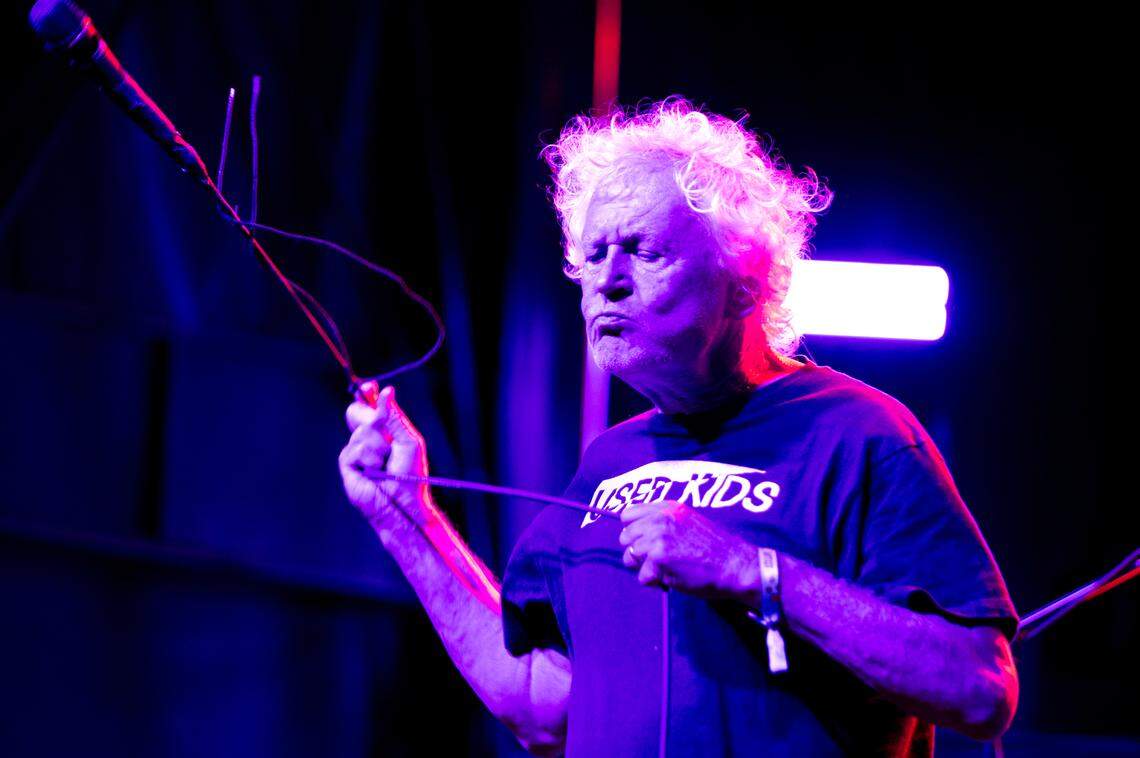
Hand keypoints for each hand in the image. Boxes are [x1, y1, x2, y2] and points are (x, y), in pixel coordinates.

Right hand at [338, 385, 436, 532]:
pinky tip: (375, 472)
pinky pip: (355, 448)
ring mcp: (355, 451)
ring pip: (361, 431)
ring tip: (386, 464)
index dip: (367, 395)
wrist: (402, 501)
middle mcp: (367, 438)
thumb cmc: (410, 475)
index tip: (368, 387)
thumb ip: (394, 417)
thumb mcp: (407, 440)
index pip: (370, 407)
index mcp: (383, 431)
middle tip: (382, 428)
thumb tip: (386, 391)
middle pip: (356, 412)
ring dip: (379, 446)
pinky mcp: (347, 464)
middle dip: (371, 416)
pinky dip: (370, 458)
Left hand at [618, 500, 757, 597]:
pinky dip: (655, 583)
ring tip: (665, 571)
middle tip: (656, 562)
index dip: (633, 531)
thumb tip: (637, 533)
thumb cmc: (715, 548)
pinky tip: (672, 579)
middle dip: (637, 552)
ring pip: (630, 557)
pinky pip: (642, 576)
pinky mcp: (659, 558)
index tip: (643, 542)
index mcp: (666, 508)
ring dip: (645, 568)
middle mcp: (659, 518)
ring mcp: (657, 537)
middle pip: (625, 537)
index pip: (627, 514)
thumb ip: (664, 522)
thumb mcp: (688, 521)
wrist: (734, 565)